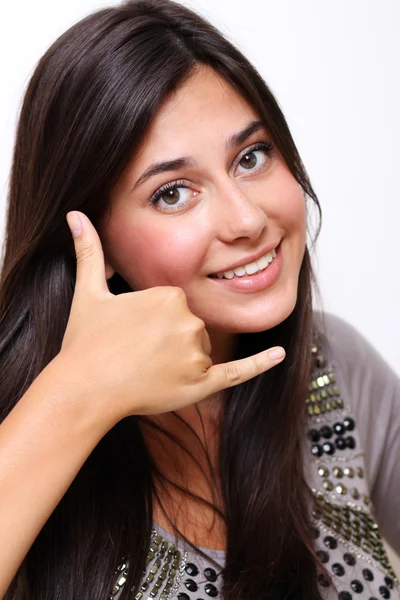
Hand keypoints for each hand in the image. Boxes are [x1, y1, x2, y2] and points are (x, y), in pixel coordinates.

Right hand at [60, 211, 285, 425]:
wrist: (85, 388)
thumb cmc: (85, 341)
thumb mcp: (88, 292)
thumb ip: (89, 251)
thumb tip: (74, 215)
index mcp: (170, 295)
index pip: (176, 304)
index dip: (154, 319)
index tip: (133, 330)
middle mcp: (189, 321)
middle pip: (190, 326)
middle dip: (169, 338)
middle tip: (137, 351)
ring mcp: (197, 354)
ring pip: (200, 350)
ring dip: (180, 359)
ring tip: (146, 368)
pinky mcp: (202, 383)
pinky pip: (239, 371)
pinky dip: (261, 364)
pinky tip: (281, 354)